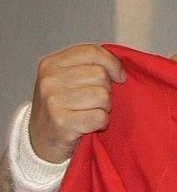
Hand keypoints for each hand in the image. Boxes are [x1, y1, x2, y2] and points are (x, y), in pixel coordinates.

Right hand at [29, 44, 124, 163]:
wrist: (41, 139)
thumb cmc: (61, 107)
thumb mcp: (66, 79)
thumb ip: (89, 66)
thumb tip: (121, 69)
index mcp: (51, 64)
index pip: (92, 52)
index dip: (113, 63)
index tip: (119, 76)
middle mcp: (49, 80)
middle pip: (101, 75)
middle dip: (106, 90)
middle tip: (93, 102)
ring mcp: (53, 101)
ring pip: (103, 96)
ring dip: (104, 108)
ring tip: (89, 112)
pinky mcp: (61, 122)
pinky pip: (100, 117)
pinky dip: (101, 123)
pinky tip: (88, 125)